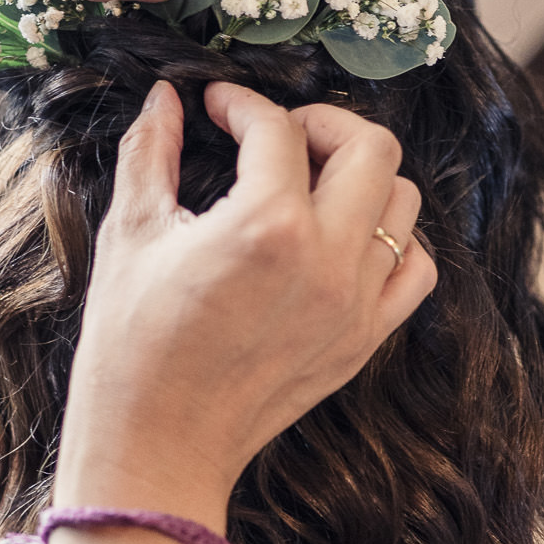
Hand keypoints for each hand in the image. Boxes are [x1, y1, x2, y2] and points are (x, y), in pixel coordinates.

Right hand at [51, 81, 435, 543]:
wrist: (157, 446)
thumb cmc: (130, 346)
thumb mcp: (129, 235)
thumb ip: (150, 152)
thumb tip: (166, 97)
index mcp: (266, 226)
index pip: (276, 129)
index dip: (241, 104)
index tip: (216, 107)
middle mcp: (327, 259)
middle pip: (372, 148)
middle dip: (323, 123)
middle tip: (277, 135)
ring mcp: (356, 303)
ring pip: (403, 203)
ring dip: (359, 178)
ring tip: (307, 184)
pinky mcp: (365, 339)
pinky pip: (414, 269)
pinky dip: (391, 241)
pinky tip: (341, 239)